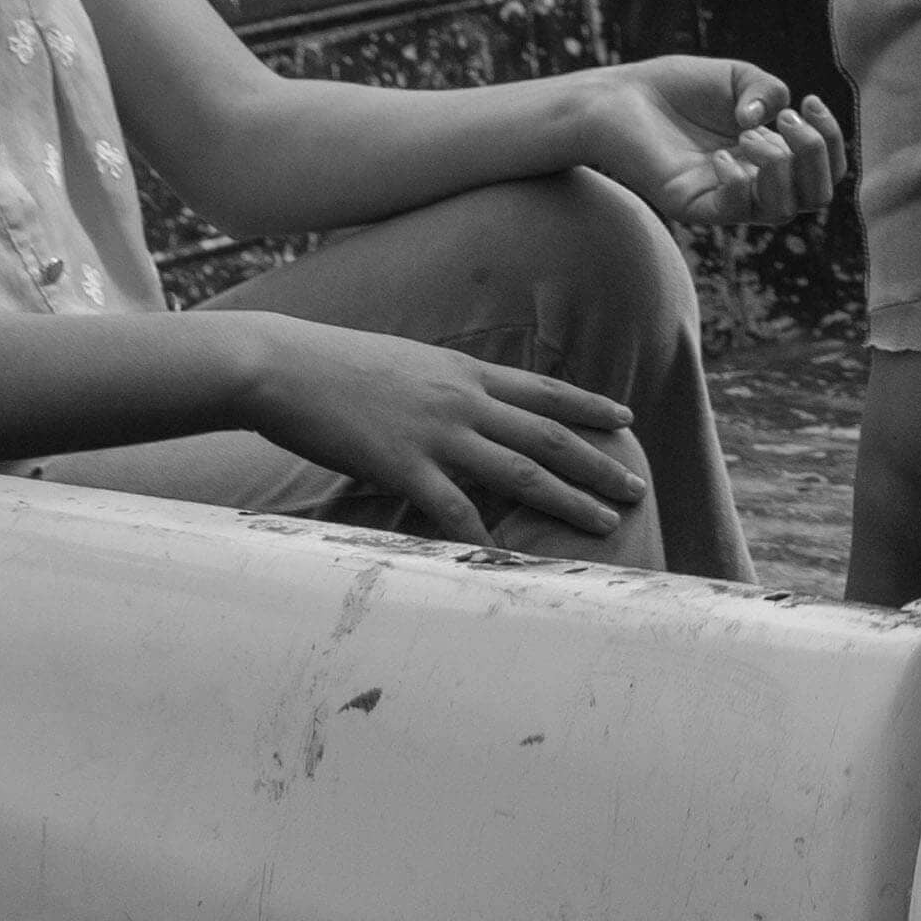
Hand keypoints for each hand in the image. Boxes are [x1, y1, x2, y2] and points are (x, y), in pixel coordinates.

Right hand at [229, 315, 652, 543]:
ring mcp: (436, 434)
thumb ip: (444, 386)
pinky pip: (455, 510)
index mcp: (465, 373)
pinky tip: (513, 557)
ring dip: (569, 500)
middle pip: (548, 437)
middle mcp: (463, 401)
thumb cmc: (336, 365)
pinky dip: (486, 536)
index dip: (589, 406)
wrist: (283, 363)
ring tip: (605, 522)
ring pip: (521, 473)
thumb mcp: (407, 363)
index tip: (626, 419)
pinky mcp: (402, 466)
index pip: (544, 391)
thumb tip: (468, 402)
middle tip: (637, 488)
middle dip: (599, 464)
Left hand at [568, 58, 846, 234]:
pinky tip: (720, 153)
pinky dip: (739, 180)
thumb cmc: (678, 88)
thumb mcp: (738, 77)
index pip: (826, 170)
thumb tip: (770, 123)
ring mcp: (725, 198)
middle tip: (785, 120)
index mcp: (772, 156)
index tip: (807, 100)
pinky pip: (735, 210)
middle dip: (816, 153)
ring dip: (779, 164)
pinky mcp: (693, 205)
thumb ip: (769, 90)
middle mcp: (755, 182)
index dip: (832, 139)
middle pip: (817, 196)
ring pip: (784, 209)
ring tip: (747, 133)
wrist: (621, 97)